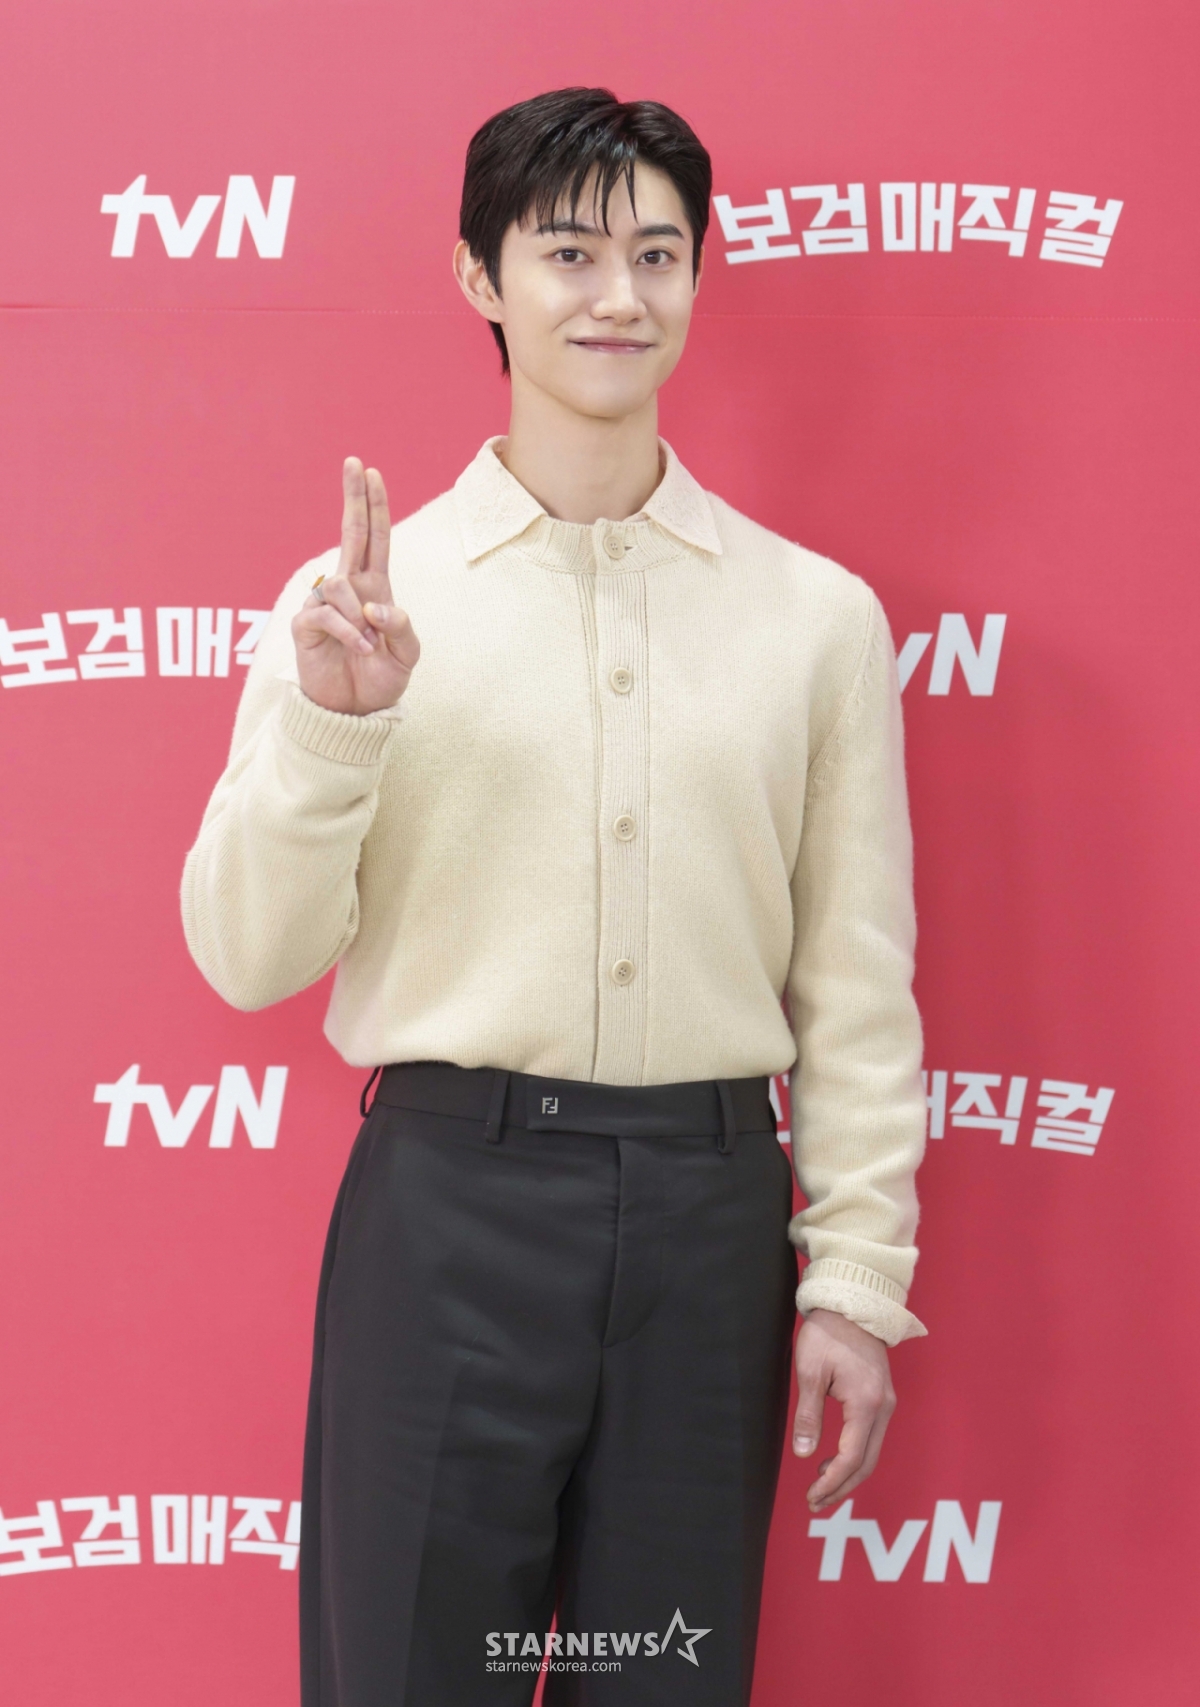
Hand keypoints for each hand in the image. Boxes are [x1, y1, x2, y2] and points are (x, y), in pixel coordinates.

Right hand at [292, 458, 419, 715]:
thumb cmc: (380, 680)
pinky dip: (348, 632)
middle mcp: (348, 589)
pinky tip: (357, 648)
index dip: (374, 506)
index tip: (371, 472)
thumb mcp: (406, 655)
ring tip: (368, 646)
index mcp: (374, 589)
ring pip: (339, 585)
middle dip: (353, 497)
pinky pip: (326, 614)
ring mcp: (324, 604)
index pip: (375, 539)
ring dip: (360, 618)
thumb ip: (401, 627)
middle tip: (353, 461)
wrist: (355, 712)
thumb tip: (375, 606)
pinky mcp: (305, 624)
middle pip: (350, 533)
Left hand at [792, 1308, 895, 1512]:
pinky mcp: (882, 1397)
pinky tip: (833, 1460)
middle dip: (841, 1487)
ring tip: (820, 1486)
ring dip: (848, 1474)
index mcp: (866, 1403)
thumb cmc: (828, 1333)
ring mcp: (886, 1403)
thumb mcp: (810, 1372)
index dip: (832, 1482)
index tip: (811, 1496)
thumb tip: (803, 1453)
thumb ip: (808, 1415)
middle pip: (866, 1462)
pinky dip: (855, 1456)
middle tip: (814, 1503)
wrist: (852, 1304)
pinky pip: (872, 1437)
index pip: (851, 1457)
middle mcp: (883, 1408)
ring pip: (871, 1452)